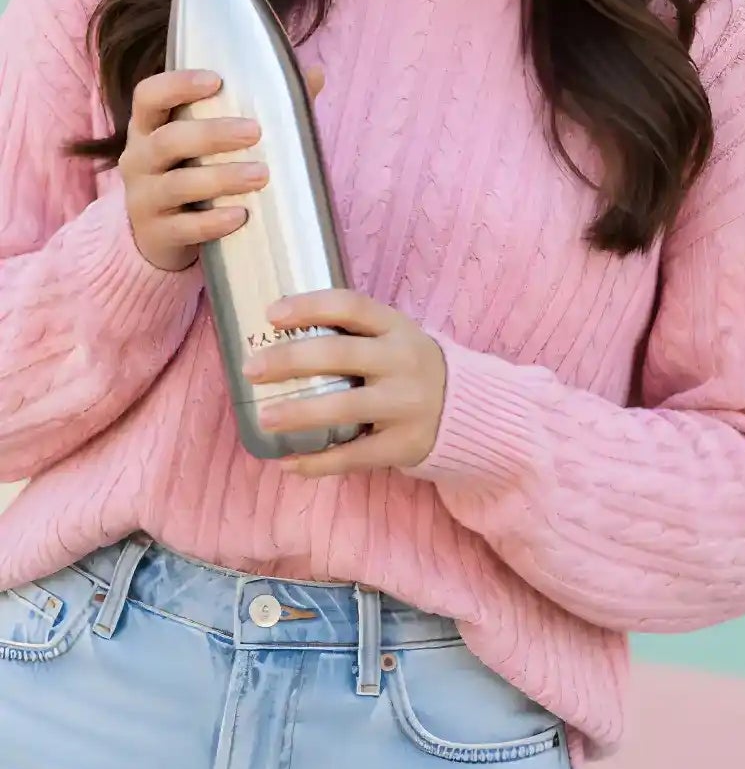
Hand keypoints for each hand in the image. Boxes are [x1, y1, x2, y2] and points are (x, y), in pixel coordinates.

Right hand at [117, 70, 263, 271]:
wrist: (162, 234)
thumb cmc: (197, 171)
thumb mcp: (213, 141)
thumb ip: (259, 108)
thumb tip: (314, 73)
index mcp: (150, 128)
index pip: (148, 96)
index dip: (176, 84)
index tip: (216, 79)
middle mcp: (138, 159)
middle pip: (167, 140)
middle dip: (211, 134)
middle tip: (254, 132)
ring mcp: (143, 198)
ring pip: (176, 185)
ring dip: (220, 178)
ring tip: (261, 175)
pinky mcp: (157, 233)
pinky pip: (182, 228)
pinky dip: (211, 222)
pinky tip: (240, 216)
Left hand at [244, 288, 447, 474]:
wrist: (468, 409)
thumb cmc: (408, 369)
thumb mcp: (393, 340)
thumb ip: (350, 335)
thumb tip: (272, 338)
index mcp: (398, 329)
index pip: (351, 306)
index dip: (309, 306)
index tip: (271, 315)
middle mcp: (405, 362)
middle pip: (340, 354)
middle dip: (289, 360)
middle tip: (252, 369)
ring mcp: (408, 404)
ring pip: (345, 407)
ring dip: (298, 413)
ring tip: (264, 418)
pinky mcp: (406, 443)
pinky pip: (356, 455)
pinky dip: (318, 462)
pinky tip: (288, 462)